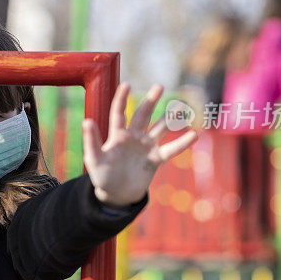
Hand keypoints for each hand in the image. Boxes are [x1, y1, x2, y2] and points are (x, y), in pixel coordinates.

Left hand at [82, 82, 198, 206]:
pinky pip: (170, 150)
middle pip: (143, 115)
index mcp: (117, 134)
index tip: (127, 84)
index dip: (122, 98)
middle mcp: (133, 137)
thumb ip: (91, 141)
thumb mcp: (94, 159)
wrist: (116, 195)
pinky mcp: (155, 159)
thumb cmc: (101, 176)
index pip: (119, 112)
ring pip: (159, 128)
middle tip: (159, 86)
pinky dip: (182, 143)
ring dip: (170, 118)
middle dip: (151, 101)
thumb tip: (86, 121)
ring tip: (181, 106)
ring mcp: (145, 147)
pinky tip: (194, 135)